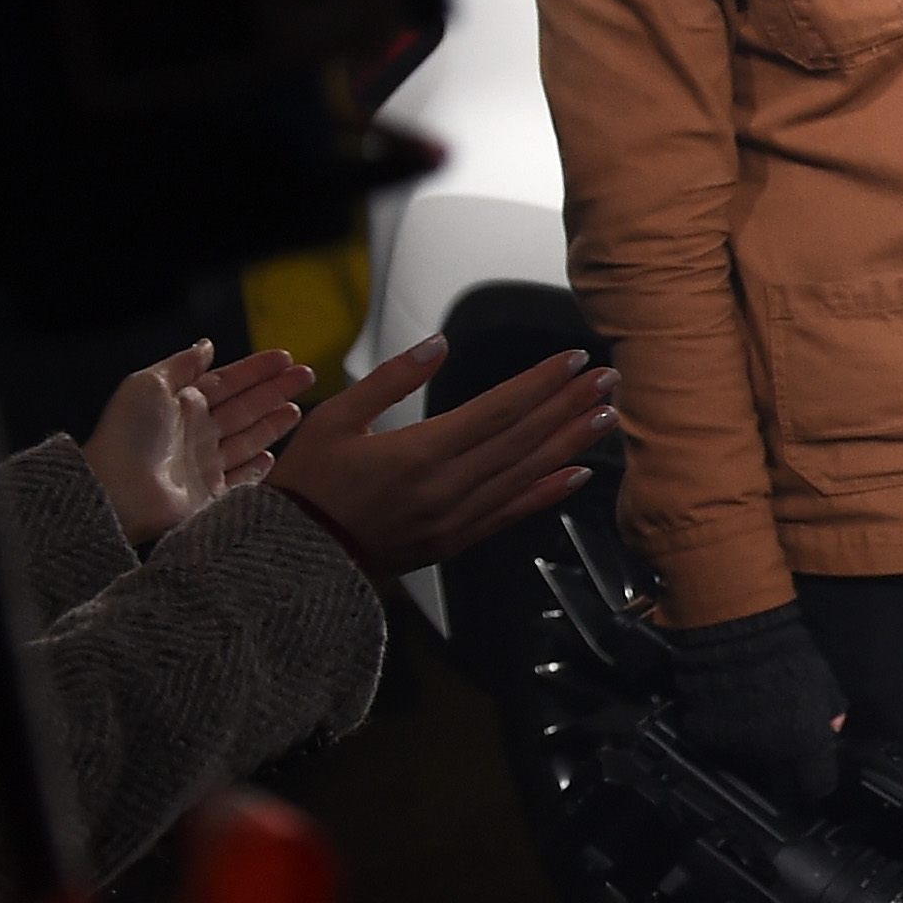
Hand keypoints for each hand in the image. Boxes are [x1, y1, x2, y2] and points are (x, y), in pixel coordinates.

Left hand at [83, 342, 316, 542]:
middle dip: (275, 390)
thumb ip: (181, 364)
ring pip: (248, 439)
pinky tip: (272, 455)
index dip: (256, 369)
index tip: (286, 357)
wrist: (118, 491)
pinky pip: (242, 478)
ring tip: (297, 409)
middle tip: (307, 375)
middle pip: (244, 407)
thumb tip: (207, 345)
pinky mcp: (213, 494)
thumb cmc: (129, 434)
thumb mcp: (148, 385)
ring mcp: (205, 464)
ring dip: (273, 424)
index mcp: (182, 405)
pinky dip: (257, 467)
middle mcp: (196, 433)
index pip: (227, 381)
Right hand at [263, 336, 613, 577]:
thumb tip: (437, 343)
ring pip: (525, 474)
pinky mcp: (455, 540)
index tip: (573, 360)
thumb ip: (389, 380)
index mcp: (418, 453)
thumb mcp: (334, 420)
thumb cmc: (308, 484)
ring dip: (570, 442)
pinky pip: (511, 513)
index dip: (541, 383)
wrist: (293, 559)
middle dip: (569, 405)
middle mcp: (446, 487)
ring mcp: (455, 518)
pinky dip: (548, 492)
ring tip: (606, 415)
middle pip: (523, 438)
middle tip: (608, 378)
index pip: (498, 409)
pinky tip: (578, 473)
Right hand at [662, 600, 843, 807]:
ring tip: (753, 721)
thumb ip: (830, 711)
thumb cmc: (788, 656)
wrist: (734, 636)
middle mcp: (771, 755)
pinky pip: (718, 745)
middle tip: (781, 745)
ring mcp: (735, 749)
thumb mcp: (822, 681)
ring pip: (747, 764)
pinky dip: (723, 735)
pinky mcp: (704, 738)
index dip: (817, 781)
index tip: (812, 774)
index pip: (818, 785)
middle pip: (779, 781)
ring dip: (752, 750)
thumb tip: (832, 730)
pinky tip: (728, 712)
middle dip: (783, 771)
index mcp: (805, 743)